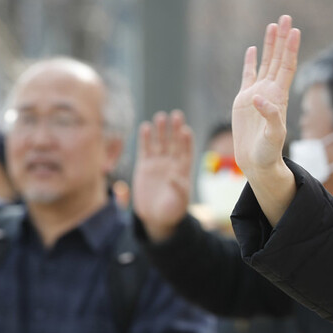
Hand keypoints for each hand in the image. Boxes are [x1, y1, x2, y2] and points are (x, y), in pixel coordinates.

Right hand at [133, 110, 194, 241]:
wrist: (155, 217)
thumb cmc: (172, 210)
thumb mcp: (179, 202)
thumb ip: (179, 189)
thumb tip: (174, 176)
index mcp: (184, 170)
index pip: (187, 151)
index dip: (187, 141)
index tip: (186, 131)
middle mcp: (172, 163)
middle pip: (174, 143)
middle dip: (175, 129)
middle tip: (176, 115)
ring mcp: (158, 163)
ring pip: (160, 143)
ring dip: (161, 130)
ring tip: (160, 117)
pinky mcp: (144, 165)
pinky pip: (145, 149)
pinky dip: (145, 138)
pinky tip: (145, 127)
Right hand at [232, 16, 300, 224]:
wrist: (256, 162)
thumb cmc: (268, 152)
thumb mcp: (272, 136)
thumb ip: (269, 117)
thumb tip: (259, 98)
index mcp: (279, 97)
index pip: (287, 67)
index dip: (291, 49)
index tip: (295, 30)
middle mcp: (271, 91)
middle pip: (278, 59)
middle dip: (282, 38)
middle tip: (285, 17)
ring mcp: (257, 94)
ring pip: (265, 63)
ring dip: (269, 45)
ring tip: (273, 25)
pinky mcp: (244, 100)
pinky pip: (248, 75)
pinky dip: (250, 61)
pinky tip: (252, 49)